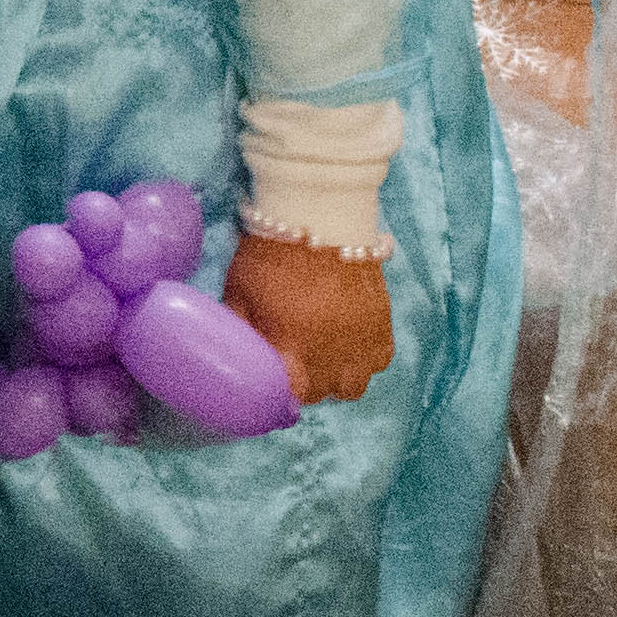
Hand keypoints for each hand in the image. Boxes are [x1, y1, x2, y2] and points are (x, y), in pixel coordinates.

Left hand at [222, 233, 395, 403]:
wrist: (320, 220)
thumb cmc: (271, 255)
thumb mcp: (239, 292)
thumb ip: (239, 328)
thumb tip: (233, 352)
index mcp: (291, 351)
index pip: (289, 397)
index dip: (280, 393)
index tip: (274, 382)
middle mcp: (330, 357)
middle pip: (320, 393)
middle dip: (304, 384)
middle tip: (294, 361)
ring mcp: (360, 345)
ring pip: (353, 386)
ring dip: (336, 377)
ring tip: (323, 356)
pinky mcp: (383, 327)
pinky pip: (379, 362)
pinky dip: (365, 359)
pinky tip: (349, 341)